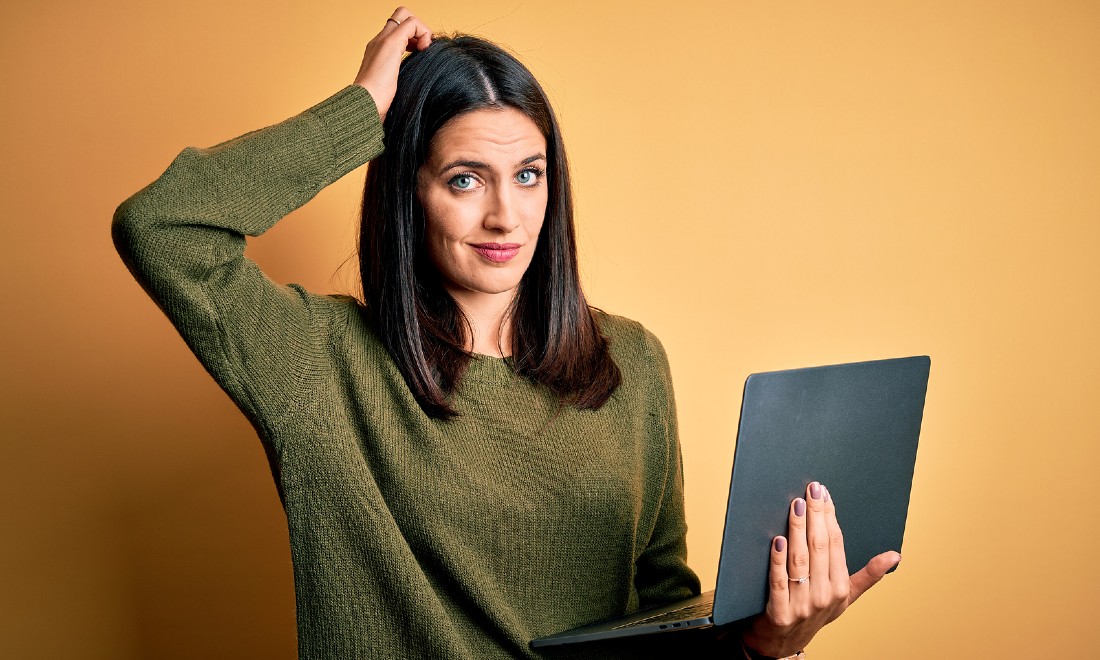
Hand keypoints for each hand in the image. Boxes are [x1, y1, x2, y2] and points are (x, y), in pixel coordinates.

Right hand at [353, 6, 431, 120]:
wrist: (364, 105)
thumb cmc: (376, 103)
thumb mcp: (390, 87)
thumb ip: (397, 79)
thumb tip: (412, 86)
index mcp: (377, 51)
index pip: (396, 30)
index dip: (413, 36)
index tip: (419, 53)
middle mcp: (378, 41)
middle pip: (400, 16)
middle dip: (417, 27)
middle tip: (422, 48)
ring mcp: (383, 40)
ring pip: (405, 15)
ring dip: (422, 30)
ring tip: (424, 50)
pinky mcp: (391, 43)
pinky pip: (412, 24)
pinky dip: (424, 33)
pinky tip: (424, 50)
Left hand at [741, 482, 901, 657]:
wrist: (784, 642)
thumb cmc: (816, 613)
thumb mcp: (846, 597)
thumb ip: (868, 576)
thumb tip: (896, 555)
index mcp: (840, 588)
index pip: (836, 545)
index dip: (830, 517)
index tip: (824, 493)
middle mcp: (824, 596)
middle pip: (819, 548)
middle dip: (815, 515)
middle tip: (811, 489)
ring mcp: (801, 605)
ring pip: (800, 561)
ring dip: (797, 530)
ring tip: (795, 505)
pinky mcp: (779, 612)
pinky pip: (778, 581)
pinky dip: (777, 560)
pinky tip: (777, 539)